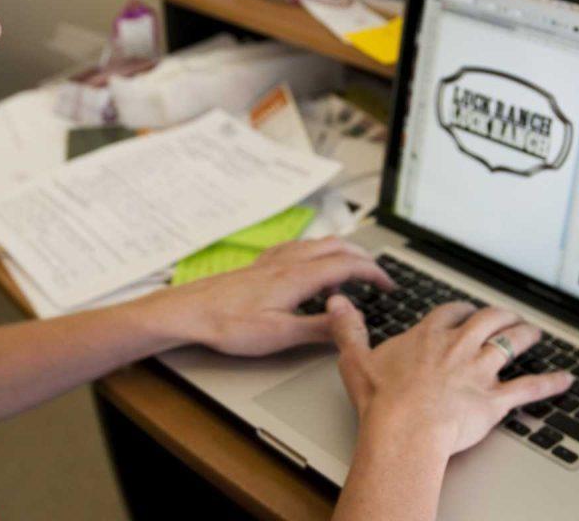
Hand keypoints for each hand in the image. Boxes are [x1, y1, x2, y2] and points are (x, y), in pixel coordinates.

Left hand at [152, 237, 394, 356]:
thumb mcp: (279, 335)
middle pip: (337, 247)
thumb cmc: (228, 325)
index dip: (374, 273)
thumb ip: (319, 328)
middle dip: (363, 258)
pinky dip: (318, 251)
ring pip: (318, 244)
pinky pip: (298, 247)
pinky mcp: (260, 265)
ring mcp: (273, 260)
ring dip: (342, 251)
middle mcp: (288, 261)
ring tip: (353, 269)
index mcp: (298, 276)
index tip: (389, 285)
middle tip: (378, 276)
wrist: (189, 311)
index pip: (348, 265)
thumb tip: (350, 322)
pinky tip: (310, 261)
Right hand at [329, 295, 571, 462]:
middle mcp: (458, 348)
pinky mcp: (494, 400)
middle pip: (487, 321)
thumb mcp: (355, 359)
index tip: (464, 309)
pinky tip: (566, 379)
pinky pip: (528, 388)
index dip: (459, 309)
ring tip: (534, 332)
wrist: (404, 429)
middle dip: (500, 315)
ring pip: (510, 345)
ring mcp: (479, 372)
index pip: (449, 313)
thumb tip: (337, 303)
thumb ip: (349, 328)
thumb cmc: (381, 401)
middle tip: (507, 314)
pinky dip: (549, 383)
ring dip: (525, 336)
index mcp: (427, 337)